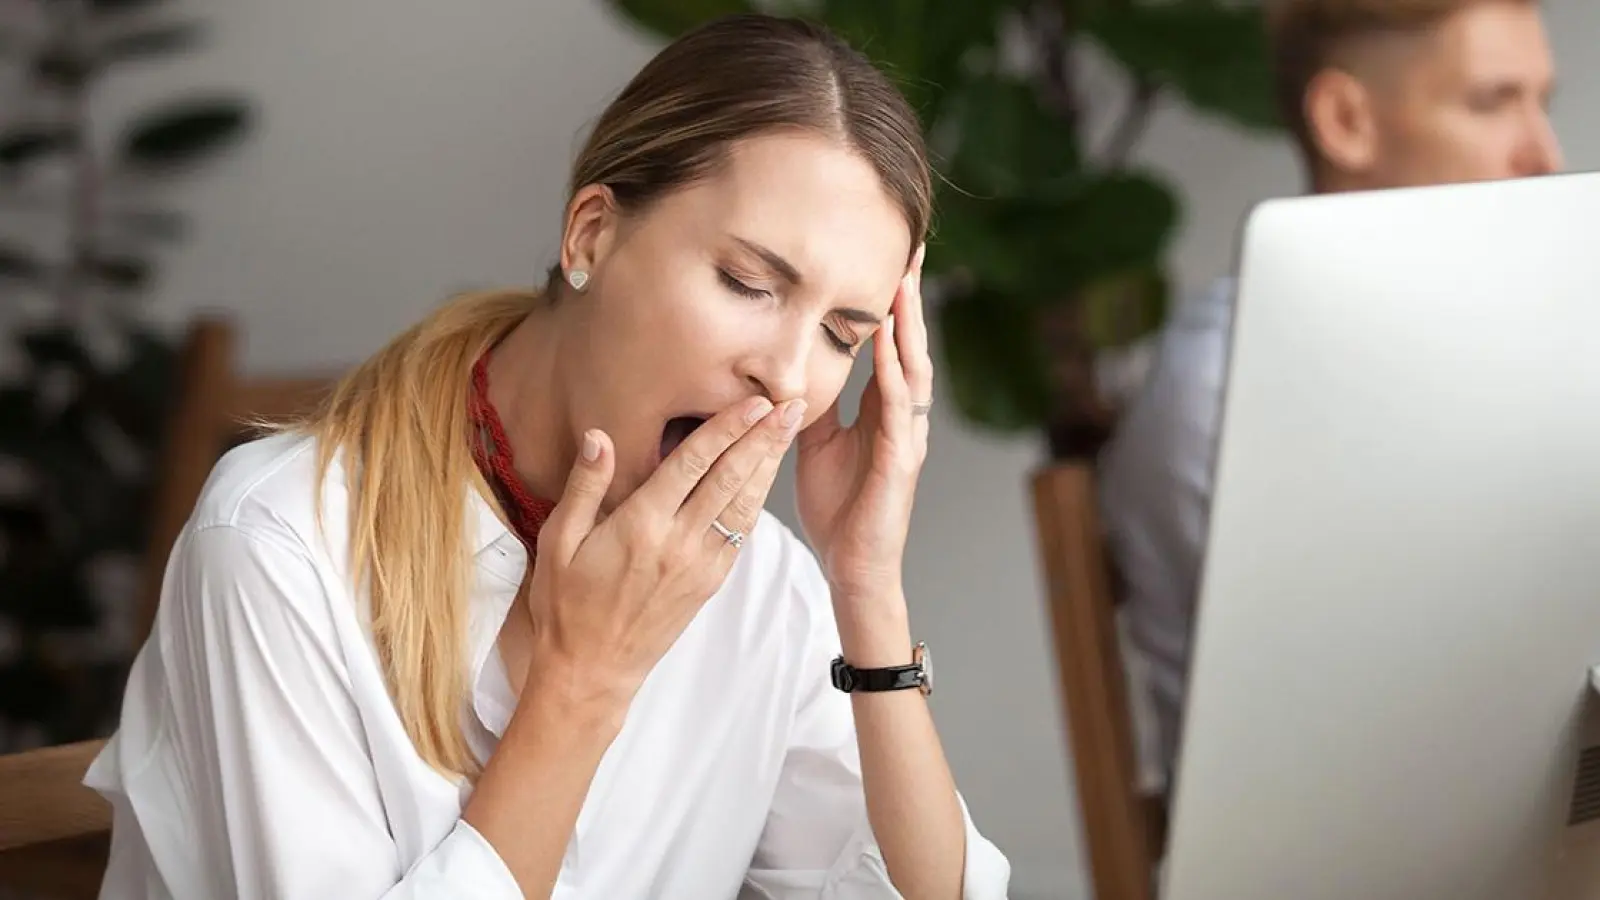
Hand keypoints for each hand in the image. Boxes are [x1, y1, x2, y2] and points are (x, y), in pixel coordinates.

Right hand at [522, 395, 804, 708]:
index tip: (753, 401)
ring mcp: (699, 565)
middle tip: (792, 404)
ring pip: (744, 505)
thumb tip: (600, 437)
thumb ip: (585, 486)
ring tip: (789, 431)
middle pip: (731, 478)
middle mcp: (678, 543)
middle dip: (764, 438)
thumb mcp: (557, 541)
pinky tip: (766, 478)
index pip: (694, 464)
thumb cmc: (566, 604)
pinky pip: (739, 534)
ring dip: (769, 465)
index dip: (727, 428)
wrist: (591, 670)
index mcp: (642, 525)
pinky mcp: (709, 583)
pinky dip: (757, 501)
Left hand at [795, 245, 929, 606]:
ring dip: (909, 326)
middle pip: (911, 344)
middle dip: (910, 296)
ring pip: (913, 369)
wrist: (851, 566)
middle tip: (912, 247)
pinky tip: (890, 348)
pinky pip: (899, 411)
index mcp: (882, 410)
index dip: (891, 301)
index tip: (890, 256)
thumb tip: (787, 367)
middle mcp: (902, 416)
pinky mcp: (901, 462)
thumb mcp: (813, 442)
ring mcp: (906, 437)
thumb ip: (809, 403)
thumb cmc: (838, 508)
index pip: (890, 344)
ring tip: (905, 283)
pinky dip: (895, 376)